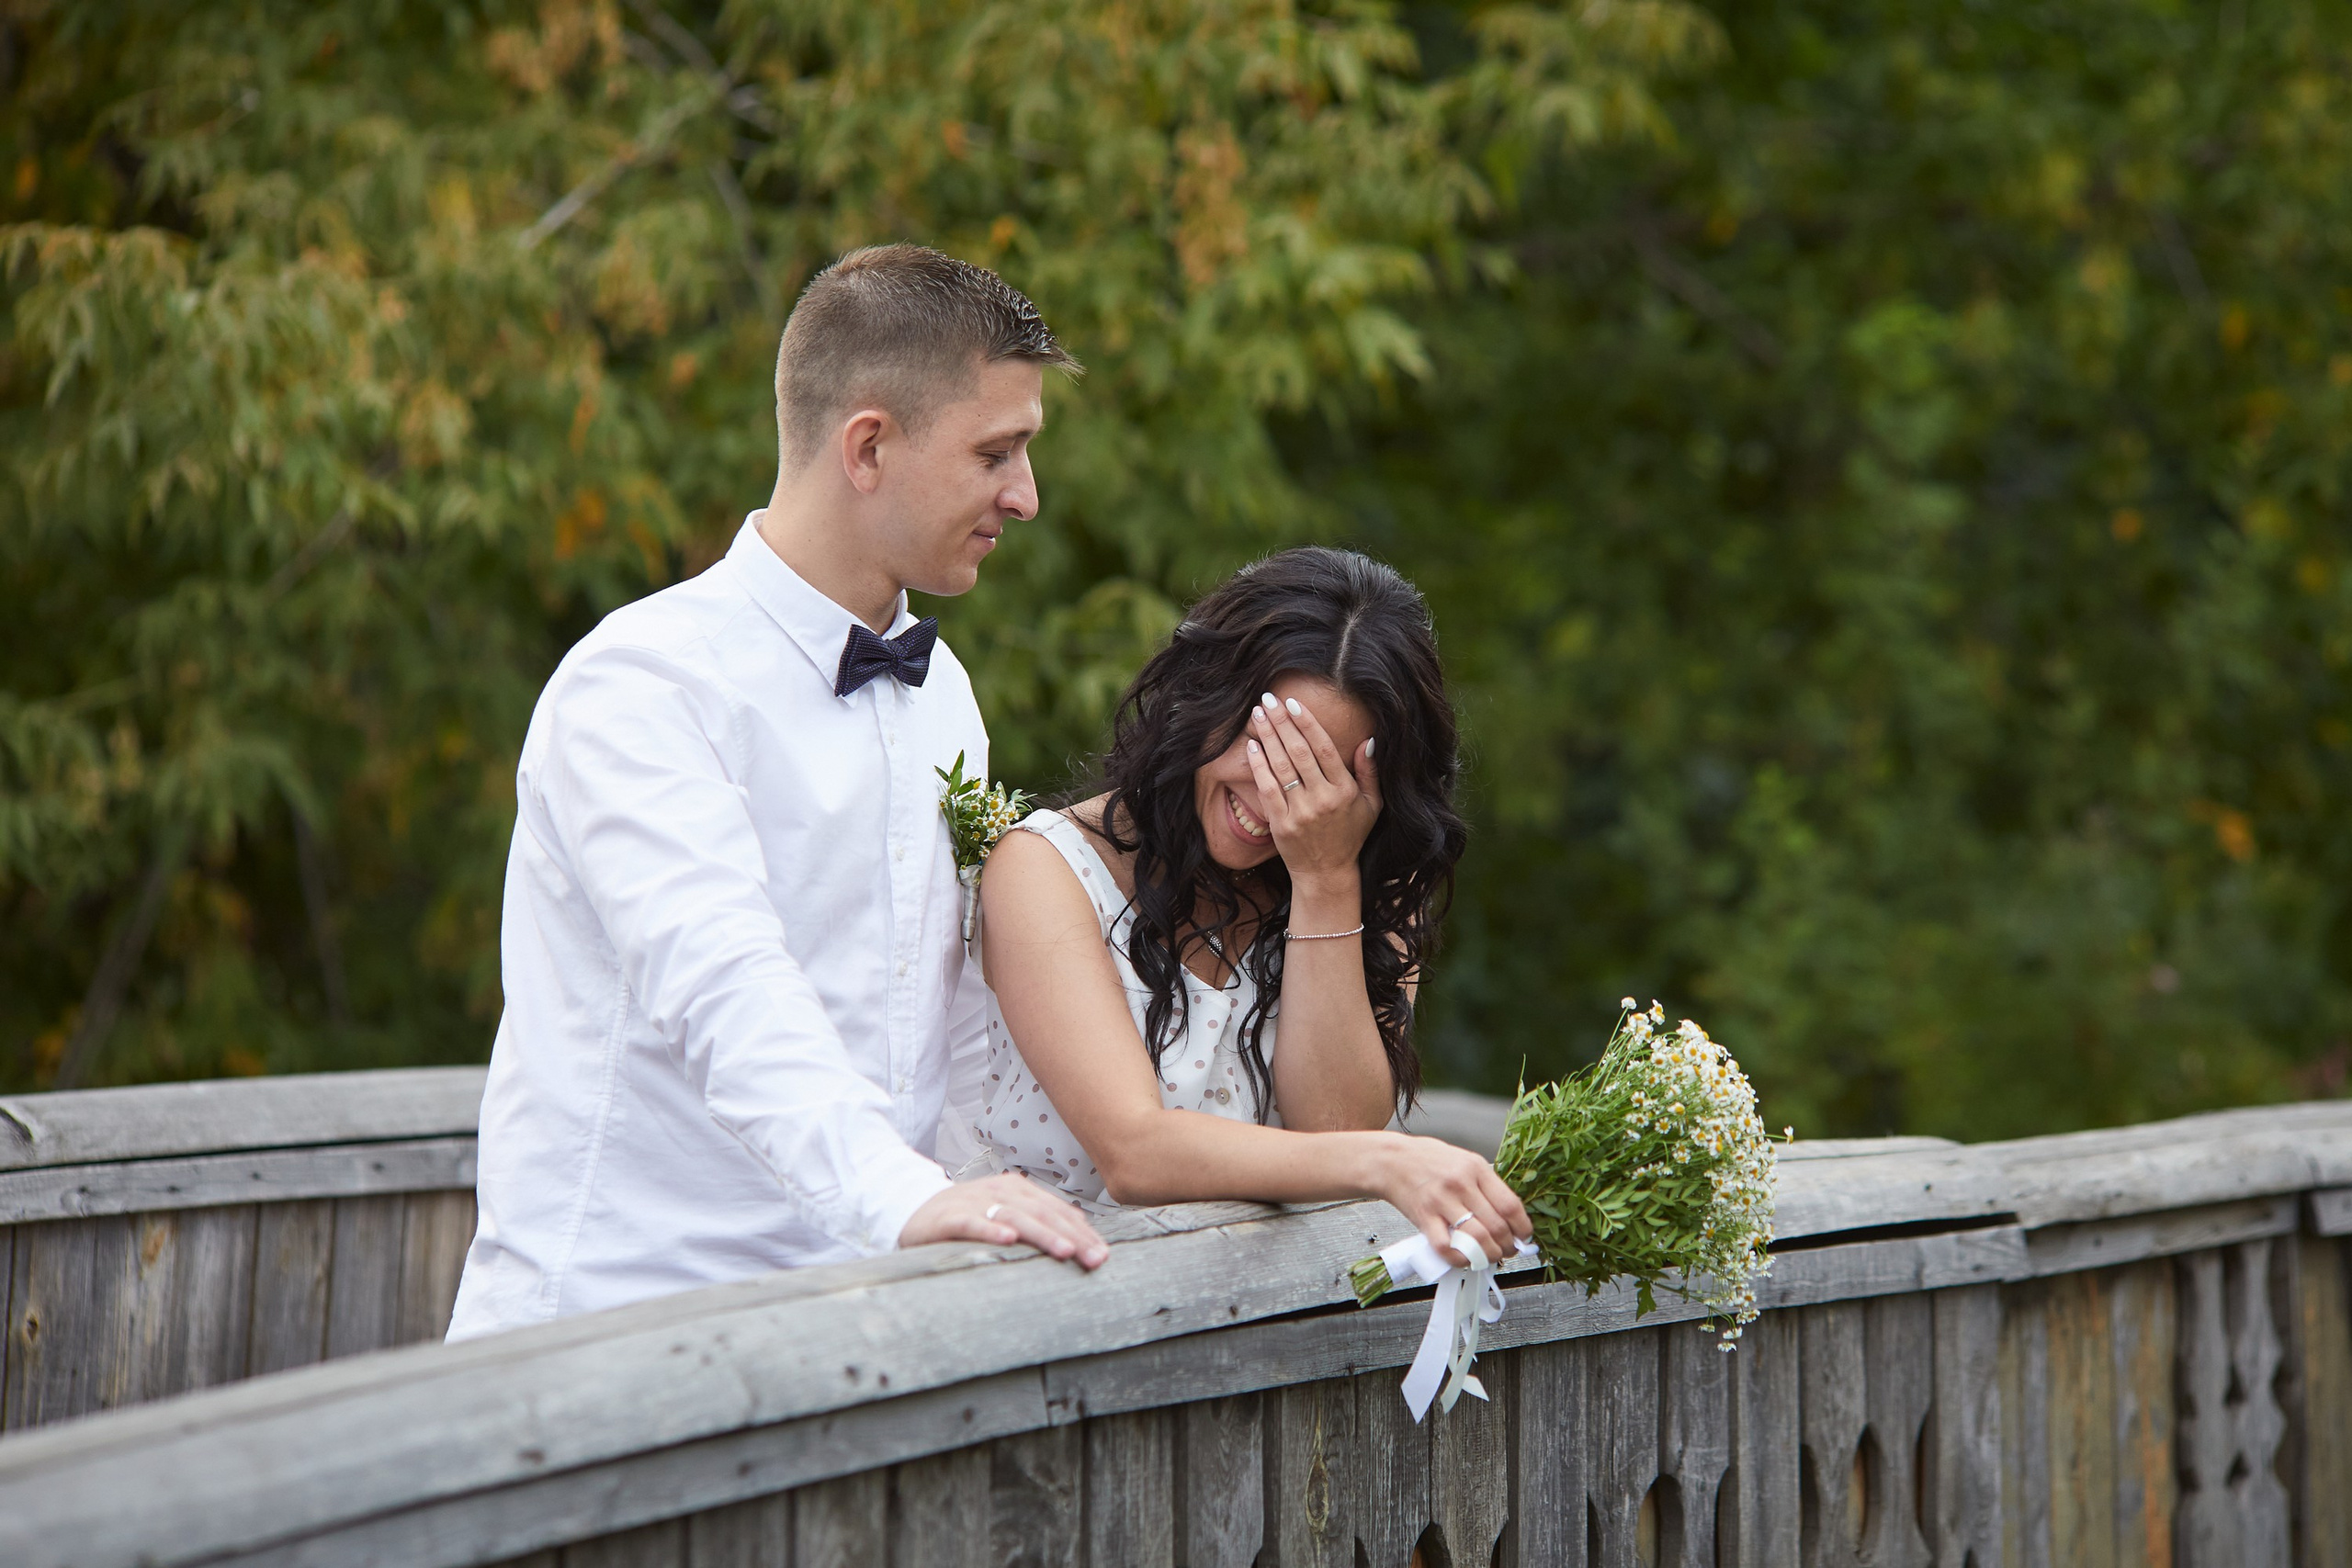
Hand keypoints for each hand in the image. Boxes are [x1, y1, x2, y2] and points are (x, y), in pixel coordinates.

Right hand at [898, 1173, 1109, 1268]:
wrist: (913, 1211)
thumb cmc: (966, 1218)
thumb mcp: (1005, 1214)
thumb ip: (1038, 1219)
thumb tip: (1080, 1233)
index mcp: (1016, 1188)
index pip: (1056, 1209)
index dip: (1082, 1231)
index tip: (1104, 1255)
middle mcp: (998, 1191)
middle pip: (1042, 1212)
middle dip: (1071, 1236)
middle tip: (1094, 1258)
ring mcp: (973, 1201)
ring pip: (1014, 1216)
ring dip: (1042, 1233)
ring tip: (1065, 1250)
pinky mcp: (948, 1217)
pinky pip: (972, 1223)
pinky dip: (991, 1229)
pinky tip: (1009, 1239)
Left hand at [1244, 692, 1382, 883]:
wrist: (1326, 872)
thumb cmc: (1350, 834)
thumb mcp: (1372, 804)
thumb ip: (1370, 772)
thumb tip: (1368, 740)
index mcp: (1345, 790)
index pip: (1324, 748)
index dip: (1307, 723)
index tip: (1293, 703)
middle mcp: (1323, 799)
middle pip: (1299, 752)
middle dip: (1281, 722)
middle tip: (1267, 699)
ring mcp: (1301, 812)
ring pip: (1281, 766)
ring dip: (1267, 737)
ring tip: (1257, 715)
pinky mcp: (1281, 824)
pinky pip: (1267, 789)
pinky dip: (1258, 766)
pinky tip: (1252, 746)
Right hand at [1369, 1133, 1531, 1269]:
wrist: (1391, 1160)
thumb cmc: (1428, 1160)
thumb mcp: (1464, 1161)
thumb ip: (1485, 1186)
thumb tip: (1509, 1218)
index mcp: (1476, 1168)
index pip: (1510, 1205)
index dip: (1522, 1228)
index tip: (1523, 1237)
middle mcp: (1461, 1184)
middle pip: (1496, 1226)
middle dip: (1507, 1246)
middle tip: (1507, 1251)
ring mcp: (1442, 1201)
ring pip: (1476, 1238)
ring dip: (1488, 1255)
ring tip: (1489, 1257)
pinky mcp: (1424, 1217)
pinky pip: (1446, 1247)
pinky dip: (1459, 1259)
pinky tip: (1464, 1258)